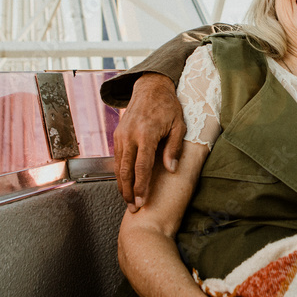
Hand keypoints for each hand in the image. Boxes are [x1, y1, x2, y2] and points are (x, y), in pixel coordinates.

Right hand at [113, 73, 185, 211]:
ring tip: (128, 201)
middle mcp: (130, 135)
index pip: (142, 166)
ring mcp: (121, 135)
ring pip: (118, 166)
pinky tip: (124, 184)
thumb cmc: (168, 106)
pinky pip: (117, 158)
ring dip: (122, 185)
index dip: (141, 186)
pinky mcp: (117, 135)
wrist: (150, 88)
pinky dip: (120, 173)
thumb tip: (170, 169)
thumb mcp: (178, 125)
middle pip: (126, 170)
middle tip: (133, 208)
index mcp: (146, 133)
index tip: (142, 201)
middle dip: (128, 191)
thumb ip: (173, 148)